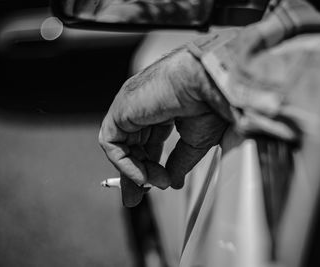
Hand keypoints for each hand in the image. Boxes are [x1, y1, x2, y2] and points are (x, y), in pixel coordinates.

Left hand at [99, 49, 230, 205]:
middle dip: (135, 172)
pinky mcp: (120, 110)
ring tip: (152, 184)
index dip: (149, 164)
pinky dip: (123, 163)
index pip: (149, 141)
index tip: (156, 185)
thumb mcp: (195, 143)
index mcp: (163, 109)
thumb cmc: (208, 104)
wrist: (206, 83)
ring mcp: (130, 107)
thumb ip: (179, 163)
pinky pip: (111, 143)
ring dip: (135, 170)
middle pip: (132, 146)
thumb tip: (173, 182)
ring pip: (121, 146)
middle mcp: (144, 107)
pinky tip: (142, 175)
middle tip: (137, 196)